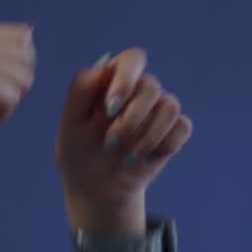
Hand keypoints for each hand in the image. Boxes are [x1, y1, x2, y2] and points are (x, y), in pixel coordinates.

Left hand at [55, 48, 193, 235]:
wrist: (97, 190)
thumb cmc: (78, 155)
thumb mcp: (69, 126)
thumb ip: (80, 91)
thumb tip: (104, 66)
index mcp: (112, 84)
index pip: (131, 60)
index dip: (126, 78)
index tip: (111, 107)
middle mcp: (138, 93)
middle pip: (151, 85)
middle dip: (130, 118)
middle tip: (109, 143)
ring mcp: (158, 112)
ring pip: (170, 105)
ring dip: (147, 135)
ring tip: (126, 157)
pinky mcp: (173, 132)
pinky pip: (182, 126)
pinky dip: (165, 144)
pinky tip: (144, 159)